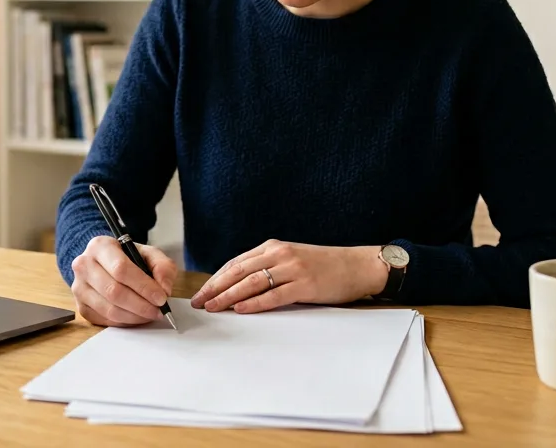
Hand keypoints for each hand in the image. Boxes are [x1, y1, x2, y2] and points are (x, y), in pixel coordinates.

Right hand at [70, 235, 177, 326]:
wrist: (106, 264)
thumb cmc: (128, 259)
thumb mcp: (149, 254)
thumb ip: (162, 267)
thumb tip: (164, 288)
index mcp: (100, 246)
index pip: (120, 269)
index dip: (143, 286)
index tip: (161, 297)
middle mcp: (84, 265)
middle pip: (113, 291)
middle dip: (141, 305)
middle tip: (158, 310)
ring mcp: (79, 287)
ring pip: (109, 309)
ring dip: (134, 316)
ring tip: (150, 314)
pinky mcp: (81, 306)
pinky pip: (104, 319)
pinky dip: (124, 322)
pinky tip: (136, 317)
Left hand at [189, 240, 387, 314]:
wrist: (357, 266)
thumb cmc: (324, 266)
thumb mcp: (292, 259)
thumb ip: (268, 267)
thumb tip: (239, 285)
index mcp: (273, 247)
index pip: (236, 263)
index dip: (216, 278)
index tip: (201, 292)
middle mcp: (280, 254)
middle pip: (238, 272)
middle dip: (215, 288)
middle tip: (198, 302)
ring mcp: (292, 269)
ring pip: (251, 283)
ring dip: (228, 296)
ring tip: (213, 307)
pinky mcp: (305, 285)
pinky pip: (273, 295)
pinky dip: (255, 303)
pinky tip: (240, 309)